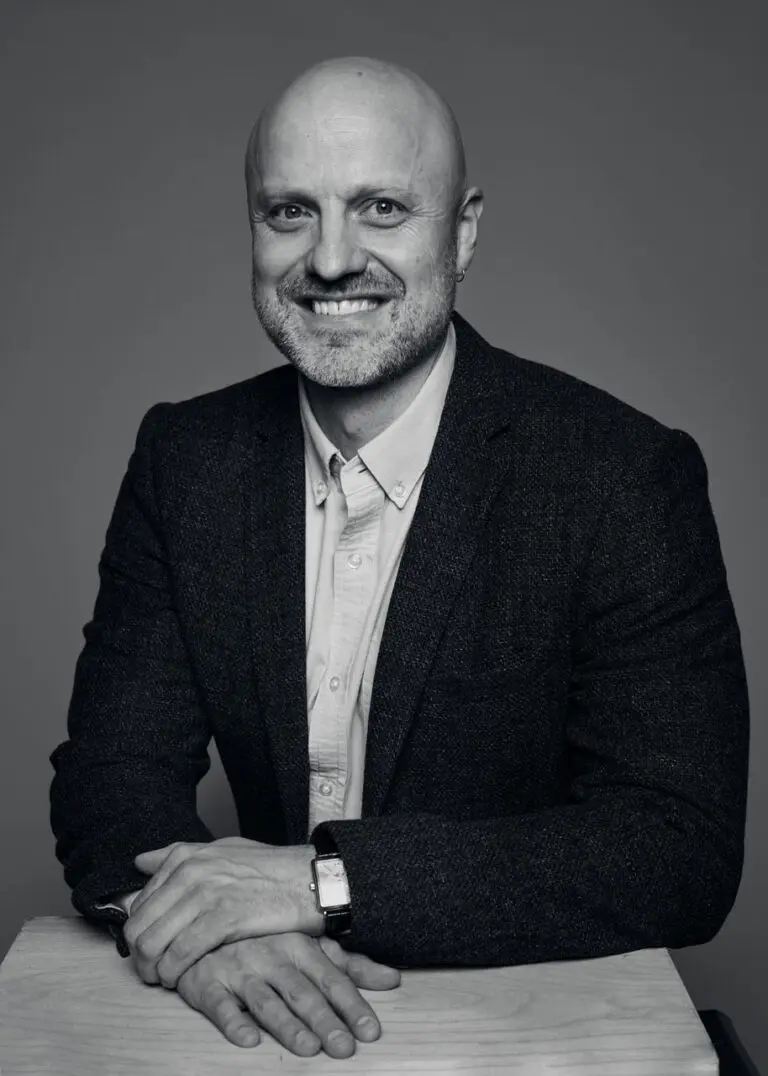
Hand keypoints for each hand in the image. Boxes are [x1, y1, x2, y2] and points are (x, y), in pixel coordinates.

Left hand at [125, 837, 323, 987]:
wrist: (308, 879)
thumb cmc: (268, 869)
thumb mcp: (222, 850)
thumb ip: (180, 854)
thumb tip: (140, 861)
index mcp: (186, 856)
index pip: (139, 903)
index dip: (140, 933)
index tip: (150, 949)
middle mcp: (190, 871)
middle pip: (140, 925)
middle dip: (139, 957)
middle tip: (151, 972)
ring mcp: (206, 893)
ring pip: (153, 942)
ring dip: (152, 969)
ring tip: (163, 978)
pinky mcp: (223, 917)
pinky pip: (181, 953)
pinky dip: (173, 972)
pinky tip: (179, 979)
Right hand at [175, 931, 400, 1058]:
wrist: (206, 924)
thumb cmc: (265, 939)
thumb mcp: (310, 946)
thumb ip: (349, 966)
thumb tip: (392, 979)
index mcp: (299, 946)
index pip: (332, 979)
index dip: (352, 1005)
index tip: (370, 1031)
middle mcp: (272, 956)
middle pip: (301, 993)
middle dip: (324, 1020)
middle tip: (344, 1047)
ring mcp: (239, 969)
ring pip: (266, 1000)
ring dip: (286, 1024)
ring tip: (307, 1047)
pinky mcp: (207, 984)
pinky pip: (218, 1004)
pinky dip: (232, 1021)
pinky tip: (247, 1038)